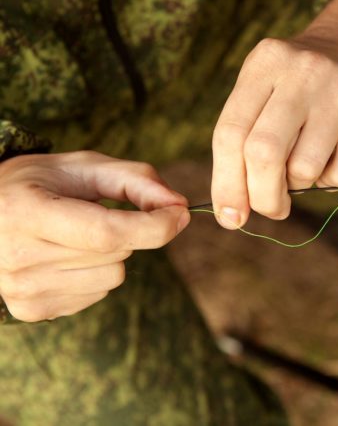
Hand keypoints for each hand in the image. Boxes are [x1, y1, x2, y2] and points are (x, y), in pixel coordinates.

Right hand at [0, 151, 189, 321]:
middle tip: (95, 213)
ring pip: (113, 278)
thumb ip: (136, 180)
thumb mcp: (84, 167)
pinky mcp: (31, 310)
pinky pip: (98, 294)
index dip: (154, 226)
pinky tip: (66, 256)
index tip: (180, 214)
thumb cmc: (39, 185)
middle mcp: (17, 256)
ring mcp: (22, 289)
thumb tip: (180, 206)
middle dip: (128, 231)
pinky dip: (96, 273)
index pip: (107, 232)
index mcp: (24, 211)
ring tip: (76, 235)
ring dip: (112, 255)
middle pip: (116, 253)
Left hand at [211, 0, 337, 228]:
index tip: (230, 216)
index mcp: (265, 63)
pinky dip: (331, 180)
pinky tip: (333, 155)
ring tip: (305, 162)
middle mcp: (303, 72)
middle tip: (270, 209)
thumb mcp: (261, 94)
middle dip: (262, 196)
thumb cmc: (295, 89)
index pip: (231, 133)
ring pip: (305, 170)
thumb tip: (233, 214)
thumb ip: (241, 146)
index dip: (226, 183)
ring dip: (299, 183)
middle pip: (265, 152)